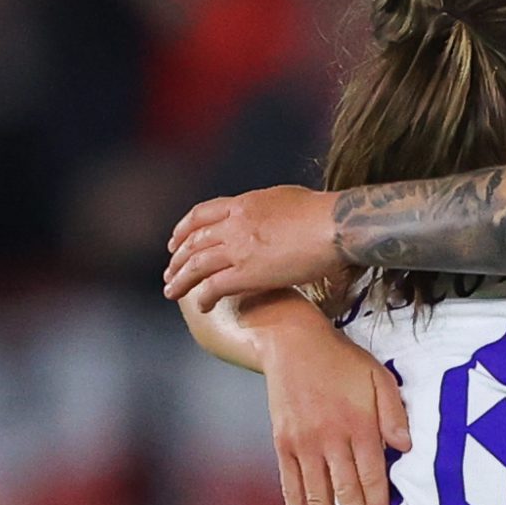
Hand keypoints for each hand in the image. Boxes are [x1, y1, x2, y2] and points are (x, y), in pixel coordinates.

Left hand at [165, 186, 340, 305]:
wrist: (336, 225)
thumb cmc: (326, 212)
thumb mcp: (289, 197)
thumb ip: (271, 208)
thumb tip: (274, 214)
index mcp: (243, 204)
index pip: (202, 214)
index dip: (184, 229)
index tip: (176, 241)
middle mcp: (234, 225)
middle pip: (194, 241)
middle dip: (177, 259)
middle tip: (169, 272)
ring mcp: (239, 249)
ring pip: (197, 265)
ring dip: (181, 280)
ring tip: (172, 292)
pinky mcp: (249, 273)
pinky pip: (215, 286)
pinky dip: (204, 297)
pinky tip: (202, 307)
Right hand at [258, 302, 410, 504]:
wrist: (291, 341)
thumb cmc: (343, 362)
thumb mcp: (380, 378)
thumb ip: (395, 414)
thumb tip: (407, 449)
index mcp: (358, 425)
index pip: (372, 477)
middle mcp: (329, 438)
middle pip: (345, 494)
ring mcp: (302, 444)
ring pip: (317, 497)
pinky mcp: (283, 445)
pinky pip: (291, 487)